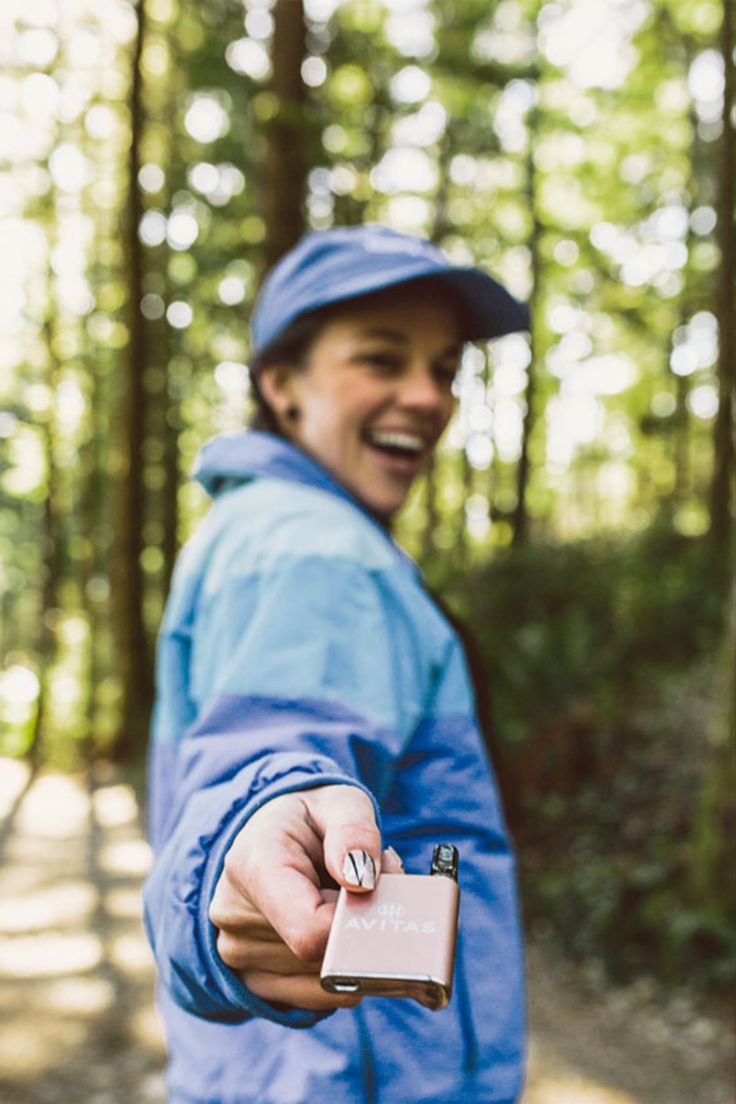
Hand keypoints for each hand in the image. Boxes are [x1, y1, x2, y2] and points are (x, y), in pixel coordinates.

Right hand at [208, 784, 403, 1010]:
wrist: (268, 837)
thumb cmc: (309, 820)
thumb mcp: (339, 802)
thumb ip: (355, 830)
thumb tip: (362, 878)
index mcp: (252, 865)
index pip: (310, 930)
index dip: (356, 922)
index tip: (375, 889)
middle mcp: (233, 915)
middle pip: (322, 957)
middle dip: (362, 926)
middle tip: (372, 884)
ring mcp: (237, 954)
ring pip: (325, 983)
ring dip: (354, 950)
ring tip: (347, 903)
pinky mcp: (252, 981)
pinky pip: (317, 999)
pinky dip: (339, 971)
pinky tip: (333, 931)